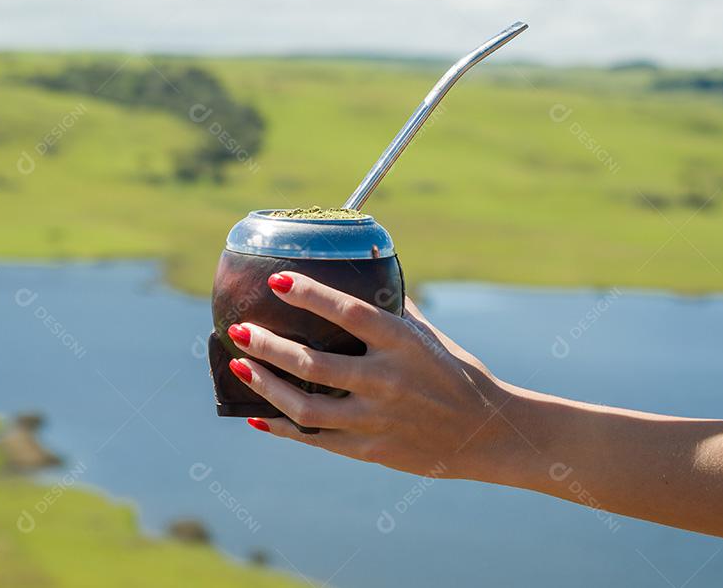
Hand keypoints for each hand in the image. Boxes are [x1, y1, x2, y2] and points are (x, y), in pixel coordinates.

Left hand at [225, 271, 519, 479]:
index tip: (276, 280)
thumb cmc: (455, 374)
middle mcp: (387, 381)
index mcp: (403, 343)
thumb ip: (394, 310)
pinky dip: (281, 426)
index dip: (310, 294)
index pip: (349, 312)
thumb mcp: (429, 336)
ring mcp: (375, 419)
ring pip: (305, 407)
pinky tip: (256, 412)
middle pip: (313, 364)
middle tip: (240, 329)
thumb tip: (364, 272)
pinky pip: (314, 438)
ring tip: (239, 365)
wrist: (483, 434)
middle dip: (269, 346)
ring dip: (265, 385)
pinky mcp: (369, 450)